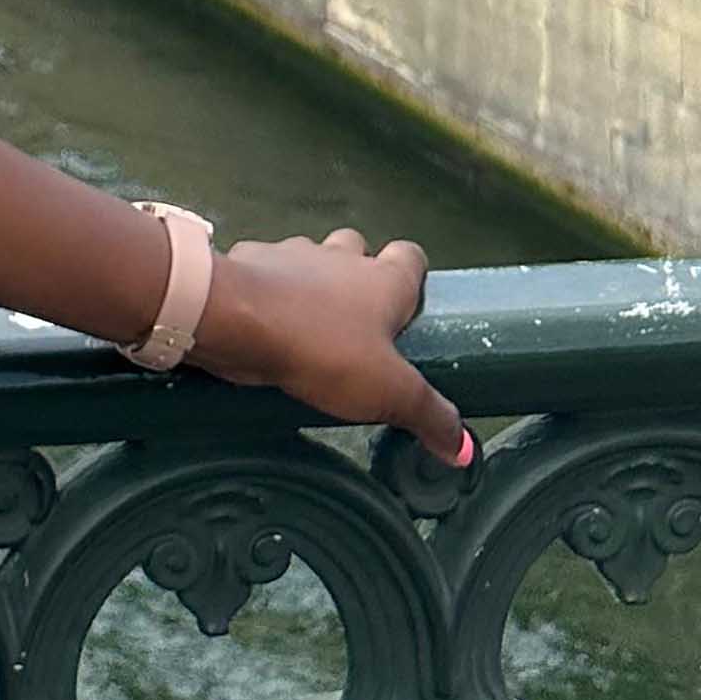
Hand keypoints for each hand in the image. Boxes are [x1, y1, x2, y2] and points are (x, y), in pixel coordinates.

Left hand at [188, 229, 470, 467]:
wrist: (235, 318)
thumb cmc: (324, 350)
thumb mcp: (388, 392)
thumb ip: (428, 415)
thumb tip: (465, 448)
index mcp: (383, 279)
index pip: (411, 256)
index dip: (412, 278)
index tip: (408, 312)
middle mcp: (340, 256)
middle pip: (358, 250)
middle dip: (359, 277)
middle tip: (357, 327)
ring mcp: (292, 253)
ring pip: (311, 258)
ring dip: (313, 284)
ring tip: (311, 328)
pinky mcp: (250, 262)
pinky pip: (266, 271)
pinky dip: (269, 291)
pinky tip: (265, 323)